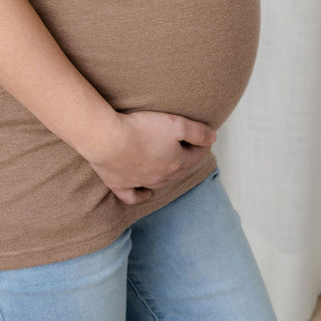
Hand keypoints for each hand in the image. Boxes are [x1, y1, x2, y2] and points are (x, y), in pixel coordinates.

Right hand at [85, 110, 217, 204]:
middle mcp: (161, 176)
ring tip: (172, 167)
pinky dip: (141, 196)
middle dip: (188, 161)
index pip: (195, 156)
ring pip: (160, 183)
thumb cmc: (141, 129)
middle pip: (179, 170)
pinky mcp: (120, 184)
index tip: (205, 141)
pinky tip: (145, 193)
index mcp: (175, 162)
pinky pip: (133, 196)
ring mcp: (140, 182)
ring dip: (169, 176)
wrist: (108, 140)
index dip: (202, 147)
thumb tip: (213, 138)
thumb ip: (197, 131)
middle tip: (191, 152)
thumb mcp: (176, 123)